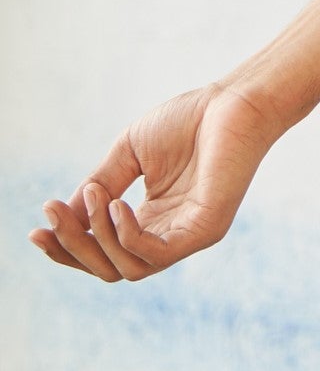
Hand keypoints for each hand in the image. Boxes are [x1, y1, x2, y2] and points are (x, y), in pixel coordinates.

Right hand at [32, 83, 278, 283]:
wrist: (233, 102)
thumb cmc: (188, 121)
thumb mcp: (128, 154)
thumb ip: (99, 184)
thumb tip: (64, 217)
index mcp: (150, 220)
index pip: (102, 252)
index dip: (67, 246)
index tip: (37, 228)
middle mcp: (168, 235)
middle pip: (109, 269)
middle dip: (73, 246)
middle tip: (50, 215)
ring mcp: (188, 236)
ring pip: (128, 269)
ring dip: (98, 236)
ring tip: (95, 196)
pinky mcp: (206, 231)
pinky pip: (157, 254)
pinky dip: (128, 236)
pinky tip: (117, 206)